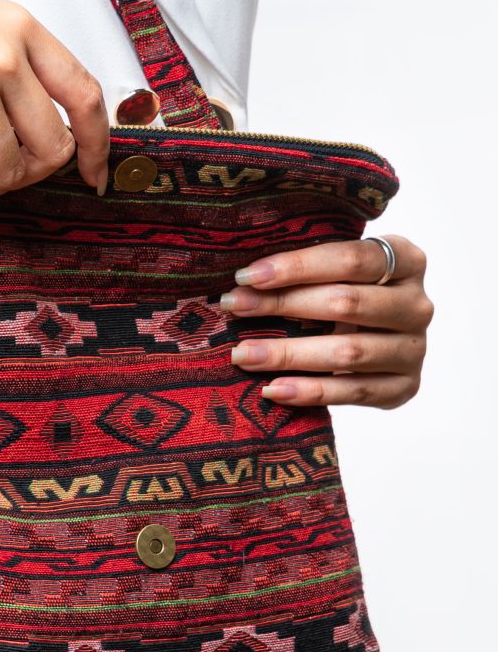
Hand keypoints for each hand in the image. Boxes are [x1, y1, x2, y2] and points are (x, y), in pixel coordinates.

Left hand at [219, 235, 432, 408]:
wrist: (379, 341)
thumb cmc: (346, 294)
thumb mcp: (335, 272)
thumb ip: (306, 269)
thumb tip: (243, 278)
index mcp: (406, 260)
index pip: (351, 259)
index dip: (297, 266)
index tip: (247, 275)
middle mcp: (418, 304)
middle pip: (346, 303)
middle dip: (282, 305)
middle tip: (234, 307)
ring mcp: (415, 349)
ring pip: (348, 351)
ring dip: (288, 354)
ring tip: (243, 355)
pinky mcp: (404, 387)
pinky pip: (353, 392)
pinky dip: (310, 391)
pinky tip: (272, 389)